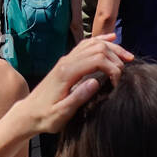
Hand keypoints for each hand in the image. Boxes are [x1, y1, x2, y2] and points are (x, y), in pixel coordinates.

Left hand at [12, 35, 133, 135]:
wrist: (29, 113)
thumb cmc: (45, 117)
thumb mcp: (61, 113)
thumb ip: (78, 98)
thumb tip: (95, 82)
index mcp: (67, 73)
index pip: (96, 59)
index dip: (113, 67)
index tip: (118, 83)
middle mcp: (67, 61)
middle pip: (97, 48)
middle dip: (116, 56)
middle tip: (127, 71)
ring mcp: (66, 59)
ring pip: (93, 44)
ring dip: (112, 48)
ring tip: (127, 57)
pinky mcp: (67, 61)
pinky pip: (86, 45)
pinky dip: (100, 41)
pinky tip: (112, 39)